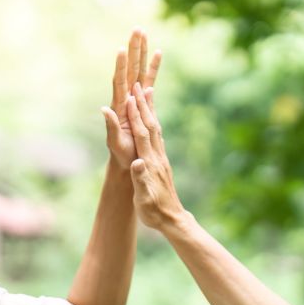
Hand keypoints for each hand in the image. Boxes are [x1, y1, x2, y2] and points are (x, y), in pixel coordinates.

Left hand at [100, 29, 161, 168]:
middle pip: (130, 68)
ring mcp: (135, 97)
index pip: (119, 81)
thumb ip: (111, 126)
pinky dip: (154, 66)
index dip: (121, 66)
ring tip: (143, 33)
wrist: (129, 159)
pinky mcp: (144, 100)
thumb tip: (104, 109)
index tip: (122, 49)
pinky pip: (150, 79)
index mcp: (120, 106)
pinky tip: (158, 52)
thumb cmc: (122, 154)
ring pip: (139, 69)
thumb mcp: (115, 142)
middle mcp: (126, 97)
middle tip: (136, 30)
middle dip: (133, 49)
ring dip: (141, 52)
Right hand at [124, 82, 186, 230]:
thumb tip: (136, 162)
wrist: (172, 220)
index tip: (131, 97)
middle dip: (144, 105)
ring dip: (150, 110)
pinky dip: (153, 123)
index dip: (136, 116)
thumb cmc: (154, 212)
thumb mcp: (144, 198)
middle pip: (150, 126)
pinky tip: (152, 118)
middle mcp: (157, 158)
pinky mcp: (162, 163)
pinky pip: (157, 137)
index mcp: (150, 164)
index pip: (142, 135)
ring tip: (147, 92)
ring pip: (155, 129)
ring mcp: (161, 159)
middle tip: (139, 84)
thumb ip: (140, 179)